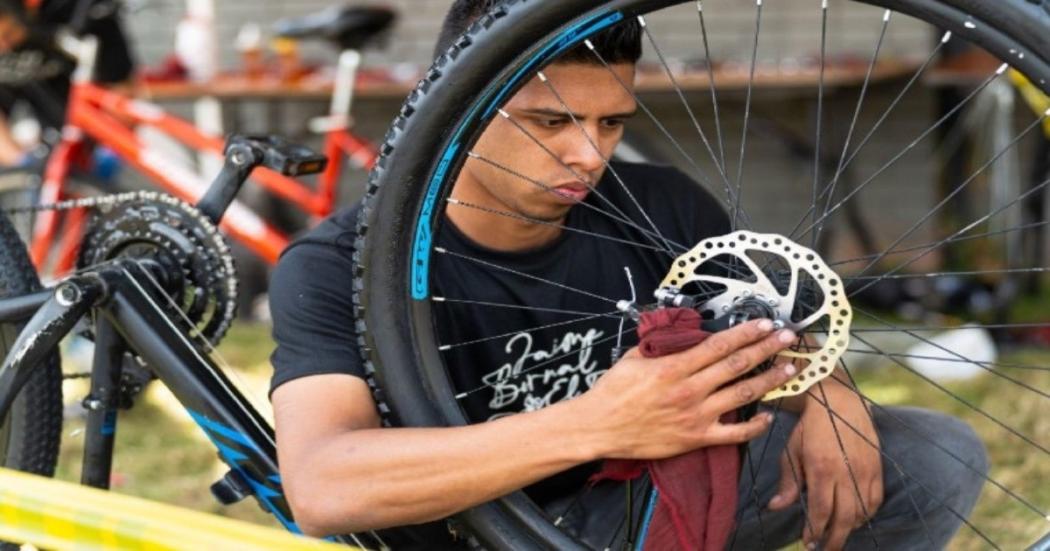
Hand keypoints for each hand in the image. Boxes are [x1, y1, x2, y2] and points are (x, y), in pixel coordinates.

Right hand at [580, 318, 799, 459]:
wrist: (599, 427)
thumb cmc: (613, 391)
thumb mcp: (633, 357)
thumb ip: (661, 345)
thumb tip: (681, 330)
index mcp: (675, 366)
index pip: (720, 344)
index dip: (747, 332)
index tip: (766, 322)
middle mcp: (690, 389)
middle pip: (737, 365)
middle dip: (766, 348)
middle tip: (788, 337)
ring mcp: (696, 415)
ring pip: (742, 394)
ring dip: (770, 380)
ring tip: (790, 369)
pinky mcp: (696, 438)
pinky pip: (734, 433)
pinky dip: (755, 426)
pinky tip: (769, 416)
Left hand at [768, 379, 882, 550]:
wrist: (839, 401)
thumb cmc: (810, 428)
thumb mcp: (792, 451)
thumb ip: (788, 481)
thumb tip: (776, 506)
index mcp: (822, 467)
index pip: (820, 510)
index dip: (814, 531)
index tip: (807, 543)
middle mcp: (846, 472)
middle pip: (844, 518)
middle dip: (833, 539)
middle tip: (823, 549)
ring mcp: (865, 471)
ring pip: (862, 512)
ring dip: (849, 528)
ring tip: (836, 535)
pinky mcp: (877, 468)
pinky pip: (875, 500)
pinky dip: (866, 515)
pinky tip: (854, 519)